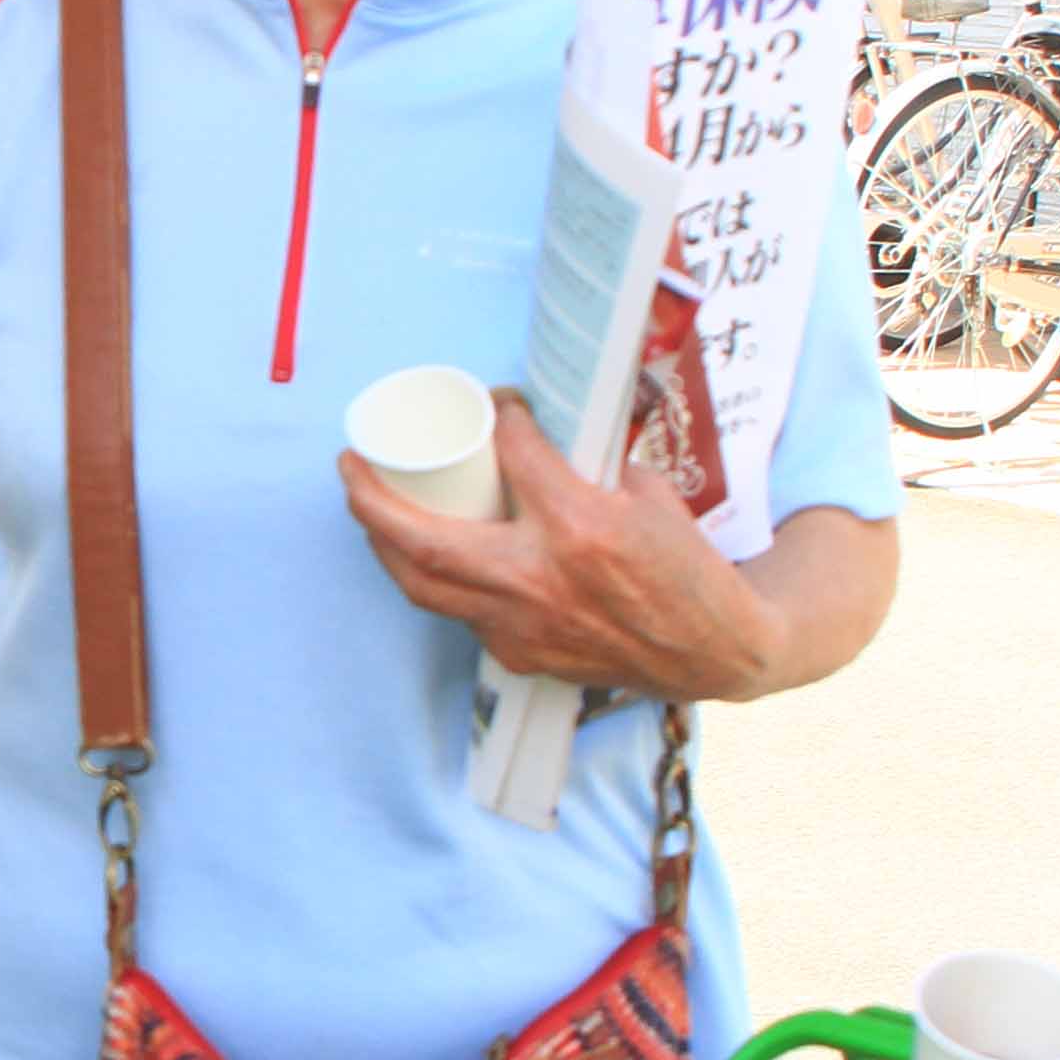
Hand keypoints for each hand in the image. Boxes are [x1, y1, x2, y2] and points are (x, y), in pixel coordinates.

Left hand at [344, 394, 776, 698]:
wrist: (712, 649)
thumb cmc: (686, 568)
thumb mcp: (649, 496)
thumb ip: (591, 467)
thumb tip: (543, 436)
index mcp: (579, 525)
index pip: (512, 452)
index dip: (500, 417)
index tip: (497, 406)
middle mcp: (538, 577)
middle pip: (421, 538)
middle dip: (369, 499)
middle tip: (348, 465)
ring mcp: (522, 623)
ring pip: (423, 585)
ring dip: (385, 545)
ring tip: (367, 510)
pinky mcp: (520, 653)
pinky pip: (462, 612)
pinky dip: (442, 580)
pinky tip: (431, 557)